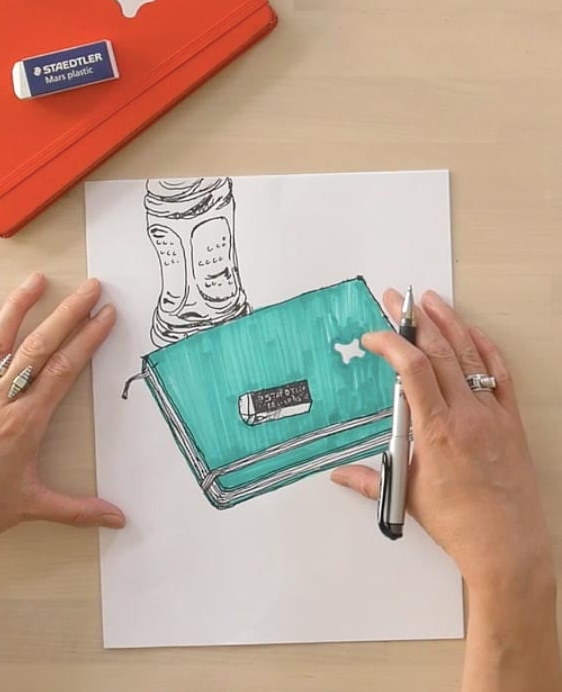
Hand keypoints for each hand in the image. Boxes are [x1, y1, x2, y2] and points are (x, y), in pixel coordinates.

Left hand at [0, 274, 124, 591]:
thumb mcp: (31, 507)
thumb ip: (78, 510)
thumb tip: (118, 519)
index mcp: (24, 422)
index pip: (64, 369)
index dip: (88, 339)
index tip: (105, 315)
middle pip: (39, 347)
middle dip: (68, 314)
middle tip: (90, 288)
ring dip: (19, 309)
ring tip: (36, 281)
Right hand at [331, 289, 552, 594]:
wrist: (509, 547)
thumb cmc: (460, 525)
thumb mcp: (407, 496)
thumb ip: (369, 479)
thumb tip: (339, 475)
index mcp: (437, 432)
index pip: (412, 370)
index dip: (392, 344)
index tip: (375, 336)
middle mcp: (466, 416)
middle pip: (438, 352)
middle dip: (414, 321)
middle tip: (397, 299)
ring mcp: (491, 415)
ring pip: (469, 355)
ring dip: (448, 323)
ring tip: (431, 301)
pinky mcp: (509, 420)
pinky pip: (499, 373)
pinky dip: (484, 348)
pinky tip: (472, 332)